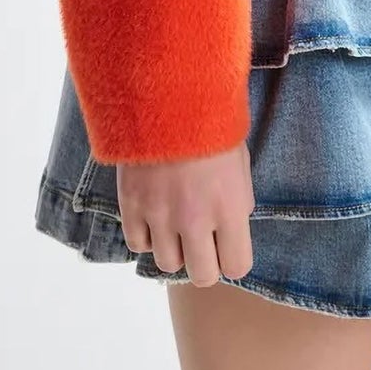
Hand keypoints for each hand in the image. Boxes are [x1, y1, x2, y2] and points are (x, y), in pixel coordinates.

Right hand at [116, 137, 255, 286]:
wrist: (167, 93)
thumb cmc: (211, 122)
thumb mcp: (240, 159)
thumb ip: (238, 199)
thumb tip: (234, 225)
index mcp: (230, 208)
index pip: (237, 266)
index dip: (233, 256)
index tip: (228, 243)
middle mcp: (195, 220)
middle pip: (202, 276)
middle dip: (205, 260)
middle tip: (202, 239)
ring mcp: (159, 215)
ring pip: (168, 265)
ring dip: (174, 248)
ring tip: (176, 222)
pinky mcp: (131, 206)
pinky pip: (138, 245)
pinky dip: (146, 235)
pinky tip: (154, 213)